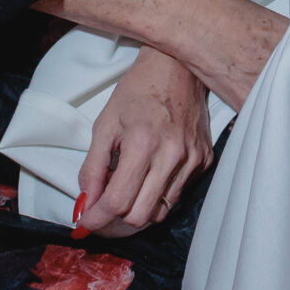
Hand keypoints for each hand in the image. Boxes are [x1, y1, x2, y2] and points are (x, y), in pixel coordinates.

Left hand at [75, 48, 211, 237]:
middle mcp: (172, 155)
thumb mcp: (105, 124)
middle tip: (102, 212)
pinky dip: (158, 196)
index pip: (118, 201)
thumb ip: (93, 166)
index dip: (97, 218)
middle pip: (140, 216)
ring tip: (125, 193)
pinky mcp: (205, 161)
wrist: (177, 67)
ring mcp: (192, 160)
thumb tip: (86, 202)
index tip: (85, 222)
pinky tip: (148, 178)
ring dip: (137, 210)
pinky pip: (178, 195)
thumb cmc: (137, 91)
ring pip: (161, 212)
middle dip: (115, 222)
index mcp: (143, 144)